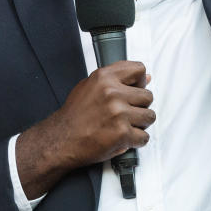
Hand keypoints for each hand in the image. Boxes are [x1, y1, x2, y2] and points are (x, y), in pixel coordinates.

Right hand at [16, 61, 154, 198]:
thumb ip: (117, 80)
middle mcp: (112, 93)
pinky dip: (137, 141)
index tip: (135, 90)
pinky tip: (124, 139)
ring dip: (140, 124)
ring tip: (126, 126)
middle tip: (127, 114)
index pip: (139, 70)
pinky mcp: (122, 133)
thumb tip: (146, 79)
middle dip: (140, 107)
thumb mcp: (89, 86)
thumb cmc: (74, 116)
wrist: (60, 140)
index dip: (140, 82)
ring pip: (149, 116)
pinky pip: (144, 136)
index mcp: (104, 77)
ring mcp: (118, 113)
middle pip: (148, 96)